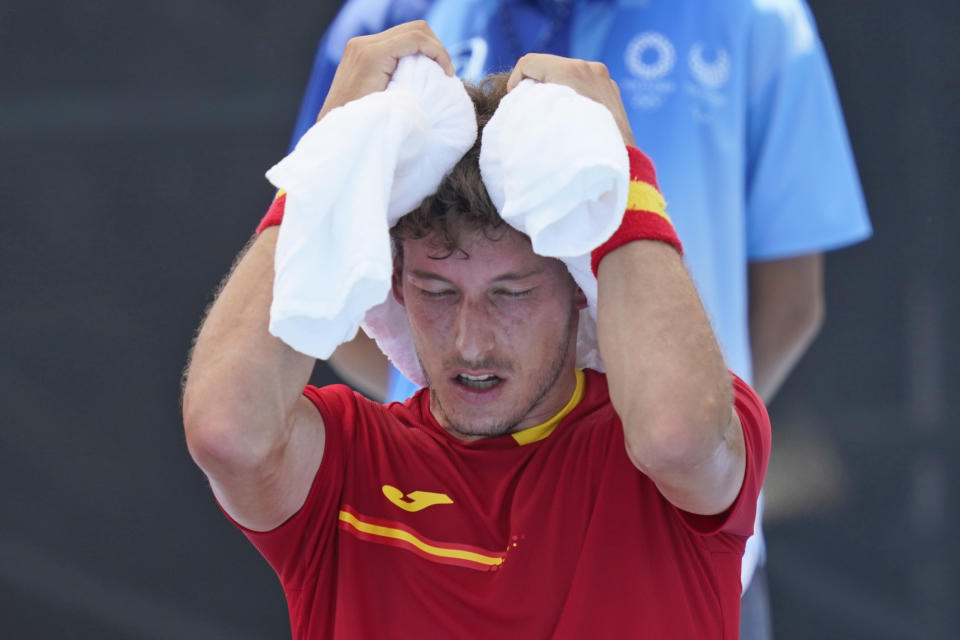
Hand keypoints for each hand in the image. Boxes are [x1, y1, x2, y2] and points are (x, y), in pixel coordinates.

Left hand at [317, 21, 455, 120]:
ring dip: (425, 49)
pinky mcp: (360, 50)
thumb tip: (437, 79)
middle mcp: (363, 44)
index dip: (439, 53)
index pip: (416, 38)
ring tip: (435, 71)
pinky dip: (411, 52)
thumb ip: (410, 87)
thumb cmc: (362, 126)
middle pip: (414, 28)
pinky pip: (394, 42)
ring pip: (405, 32)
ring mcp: (360, 45)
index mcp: (372, 55)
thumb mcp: (391, 108)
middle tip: (445, 71)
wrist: (333, 131)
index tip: (448, 75)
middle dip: (436, 47)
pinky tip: (418, 71)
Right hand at [506, 54, 634, 146]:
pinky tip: (571, 119)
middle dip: (536, 87)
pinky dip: (573, 96)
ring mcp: (604, 78)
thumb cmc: (575, 148)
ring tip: (553, 118)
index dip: (514, 81)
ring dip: (555, 92)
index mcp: (572, 71)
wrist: (614, 168)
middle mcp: (591, 68)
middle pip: (549, 67)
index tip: (513, 102)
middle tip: (531, 112)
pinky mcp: (612, 90)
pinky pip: (584, 85)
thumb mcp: (542, 122)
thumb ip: (529, 103)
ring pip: (567, 76)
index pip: (529, 62)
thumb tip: (518, 103)